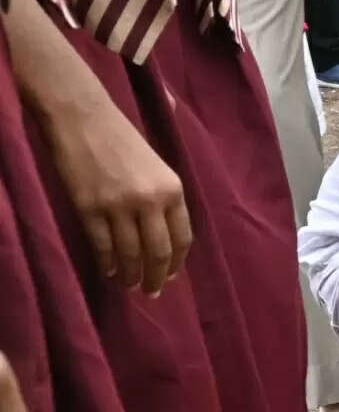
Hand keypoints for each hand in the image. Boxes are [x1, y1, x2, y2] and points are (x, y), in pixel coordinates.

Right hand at [40, 97, 192, 294]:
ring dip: (131, 275)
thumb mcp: (157, 166)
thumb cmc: (122, 139)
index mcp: (173, 189)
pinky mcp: (89, 209)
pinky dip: (107, 263)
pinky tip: (109, 271)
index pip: (182, 237)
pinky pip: (102, 246)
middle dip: (157, 277)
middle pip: (158, 252)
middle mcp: (150, 201)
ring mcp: (118, 206)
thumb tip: (167, 232)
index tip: (172, 276)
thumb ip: (164, 196)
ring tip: (130, 285)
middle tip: (152, 293)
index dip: (177, 262)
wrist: (83, 118)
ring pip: (129, 254)